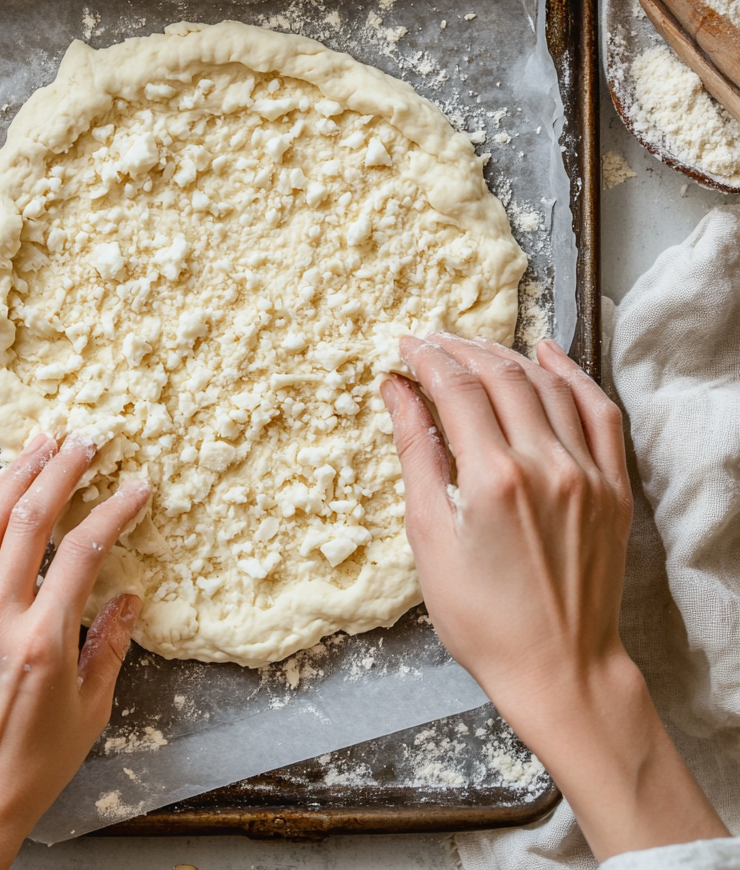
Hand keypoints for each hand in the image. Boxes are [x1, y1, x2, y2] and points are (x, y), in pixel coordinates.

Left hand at [0, 433, 150, 869]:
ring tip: (38, 446)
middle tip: (85, 440)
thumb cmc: (34, 765)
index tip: (136, 486)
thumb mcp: (92, 709)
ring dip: (11, 478)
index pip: (83, 553)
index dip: (113, 510)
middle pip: (28, 522)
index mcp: (42, 643)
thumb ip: (111, 644)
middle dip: (60, 472)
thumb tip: (130, 593)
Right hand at [381, 335, 727, 860]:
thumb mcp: (429, 538)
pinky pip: (599, 410)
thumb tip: (398, 393)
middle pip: (500, 376)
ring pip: (547, 384)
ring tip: (474, 348)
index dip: (428, 359)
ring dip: (507, 356)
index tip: (406, 346)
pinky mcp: (614, 486)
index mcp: (492, 479)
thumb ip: (416, 454)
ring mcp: (588, 472)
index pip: (457, 389)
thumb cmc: (481, 618)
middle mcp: (546, 464)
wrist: (559, 669)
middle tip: (432, 342)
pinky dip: (572, 374)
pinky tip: (547, 353)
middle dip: (460, 350)